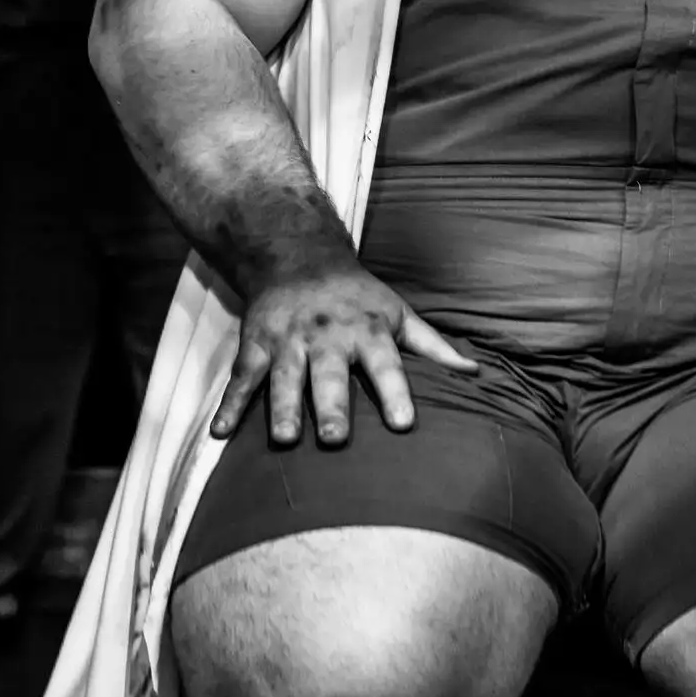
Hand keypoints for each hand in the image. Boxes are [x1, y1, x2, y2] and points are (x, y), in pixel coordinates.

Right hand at [213, 256, 478, 447]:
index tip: (404, 424)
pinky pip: (241, 377)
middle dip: (332, 406)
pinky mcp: (256, 344)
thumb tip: (475, 372)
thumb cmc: (358, 296)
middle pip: (330, 375)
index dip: (396, 392)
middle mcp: (328, 336)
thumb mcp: (399, 313)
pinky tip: (220, 433)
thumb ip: (434, 346)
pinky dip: (230, 404)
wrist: (297, 255)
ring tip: (284, 440)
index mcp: (368, 330)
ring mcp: (289, 340)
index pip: (386, 364)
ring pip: (285, 377)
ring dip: (282, 408)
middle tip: (335, 439)